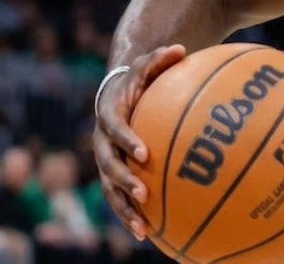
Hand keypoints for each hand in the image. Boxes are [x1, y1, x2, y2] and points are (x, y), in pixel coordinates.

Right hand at [92, 44, 186, 239]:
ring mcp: (107, 159)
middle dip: (123, 180)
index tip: (144, 153)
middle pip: (107, 164)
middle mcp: (103, 140)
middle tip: (143, 192)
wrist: (120, 90)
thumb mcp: (149, 64)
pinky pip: (120, 196)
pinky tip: (149, 235)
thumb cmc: (141, 77)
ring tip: (142, 229)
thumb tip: (181, 48)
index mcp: (110, 114)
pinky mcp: (115, 173)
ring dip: (124, 208)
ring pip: (110, 188)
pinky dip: (131, 214)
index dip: (126, 141)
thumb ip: (161, 57)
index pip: (114, 128)